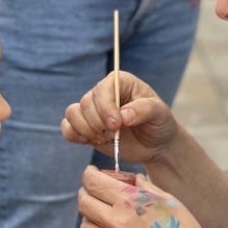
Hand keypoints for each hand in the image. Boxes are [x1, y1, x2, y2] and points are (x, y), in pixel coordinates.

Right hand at [61, 71, 178, 163]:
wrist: (155, 144)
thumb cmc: (159, 123)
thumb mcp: (159, 114)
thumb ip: (143, 110)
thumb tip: (123, 116)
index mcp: (120, 82)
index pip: (103, 88)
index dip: (105, 107)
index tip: (116, 125)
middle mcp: (103, 93)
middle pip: (86, 103)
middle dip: (98, 123)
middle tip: (115, 136)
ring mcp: (92, 110)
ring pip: (72, 113)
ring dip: (85, 129)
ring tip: (105, 139)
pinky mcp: (85, 126)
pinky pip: (67, 127)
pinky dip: (74, 135)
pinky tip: (90, 142)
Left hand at [78, 166, 210, 227]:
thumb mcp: (165, 198)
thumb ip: (143, 186)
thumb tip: (130, 179)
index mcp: (129, 201)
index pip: (93, 182)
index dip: (89, 174)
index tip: (91, 173)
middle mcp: (116, 222)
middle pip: (83, 203)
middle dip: (85, 193)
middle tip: (92, 192)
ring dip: (92, 219)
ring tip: (105, 217)